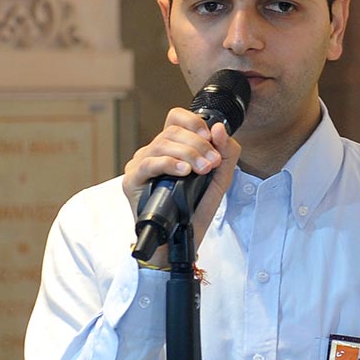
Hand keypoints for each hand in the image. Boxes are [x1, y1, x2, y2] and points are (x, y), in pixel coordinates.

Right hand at [123, 108, 240, 261]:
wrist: (180, 240)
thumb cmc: (195, 211)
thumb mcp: (220, 180)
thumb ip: (226, 154)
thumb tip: (220, 128)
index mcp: (173, 148)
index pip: (176, 118)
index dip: (194, 122)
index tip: (211, 137)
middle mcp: (154, 152)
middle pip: (172, 131)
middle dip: (198, 145)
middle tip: (212, 163)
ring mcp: (141, 165)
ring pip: (162, 144)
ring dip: (188, 154)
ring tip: (202, 170)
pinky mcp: (132, 181)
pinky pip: (148, 164)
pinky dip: (169, 164)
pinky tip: (183, 172)